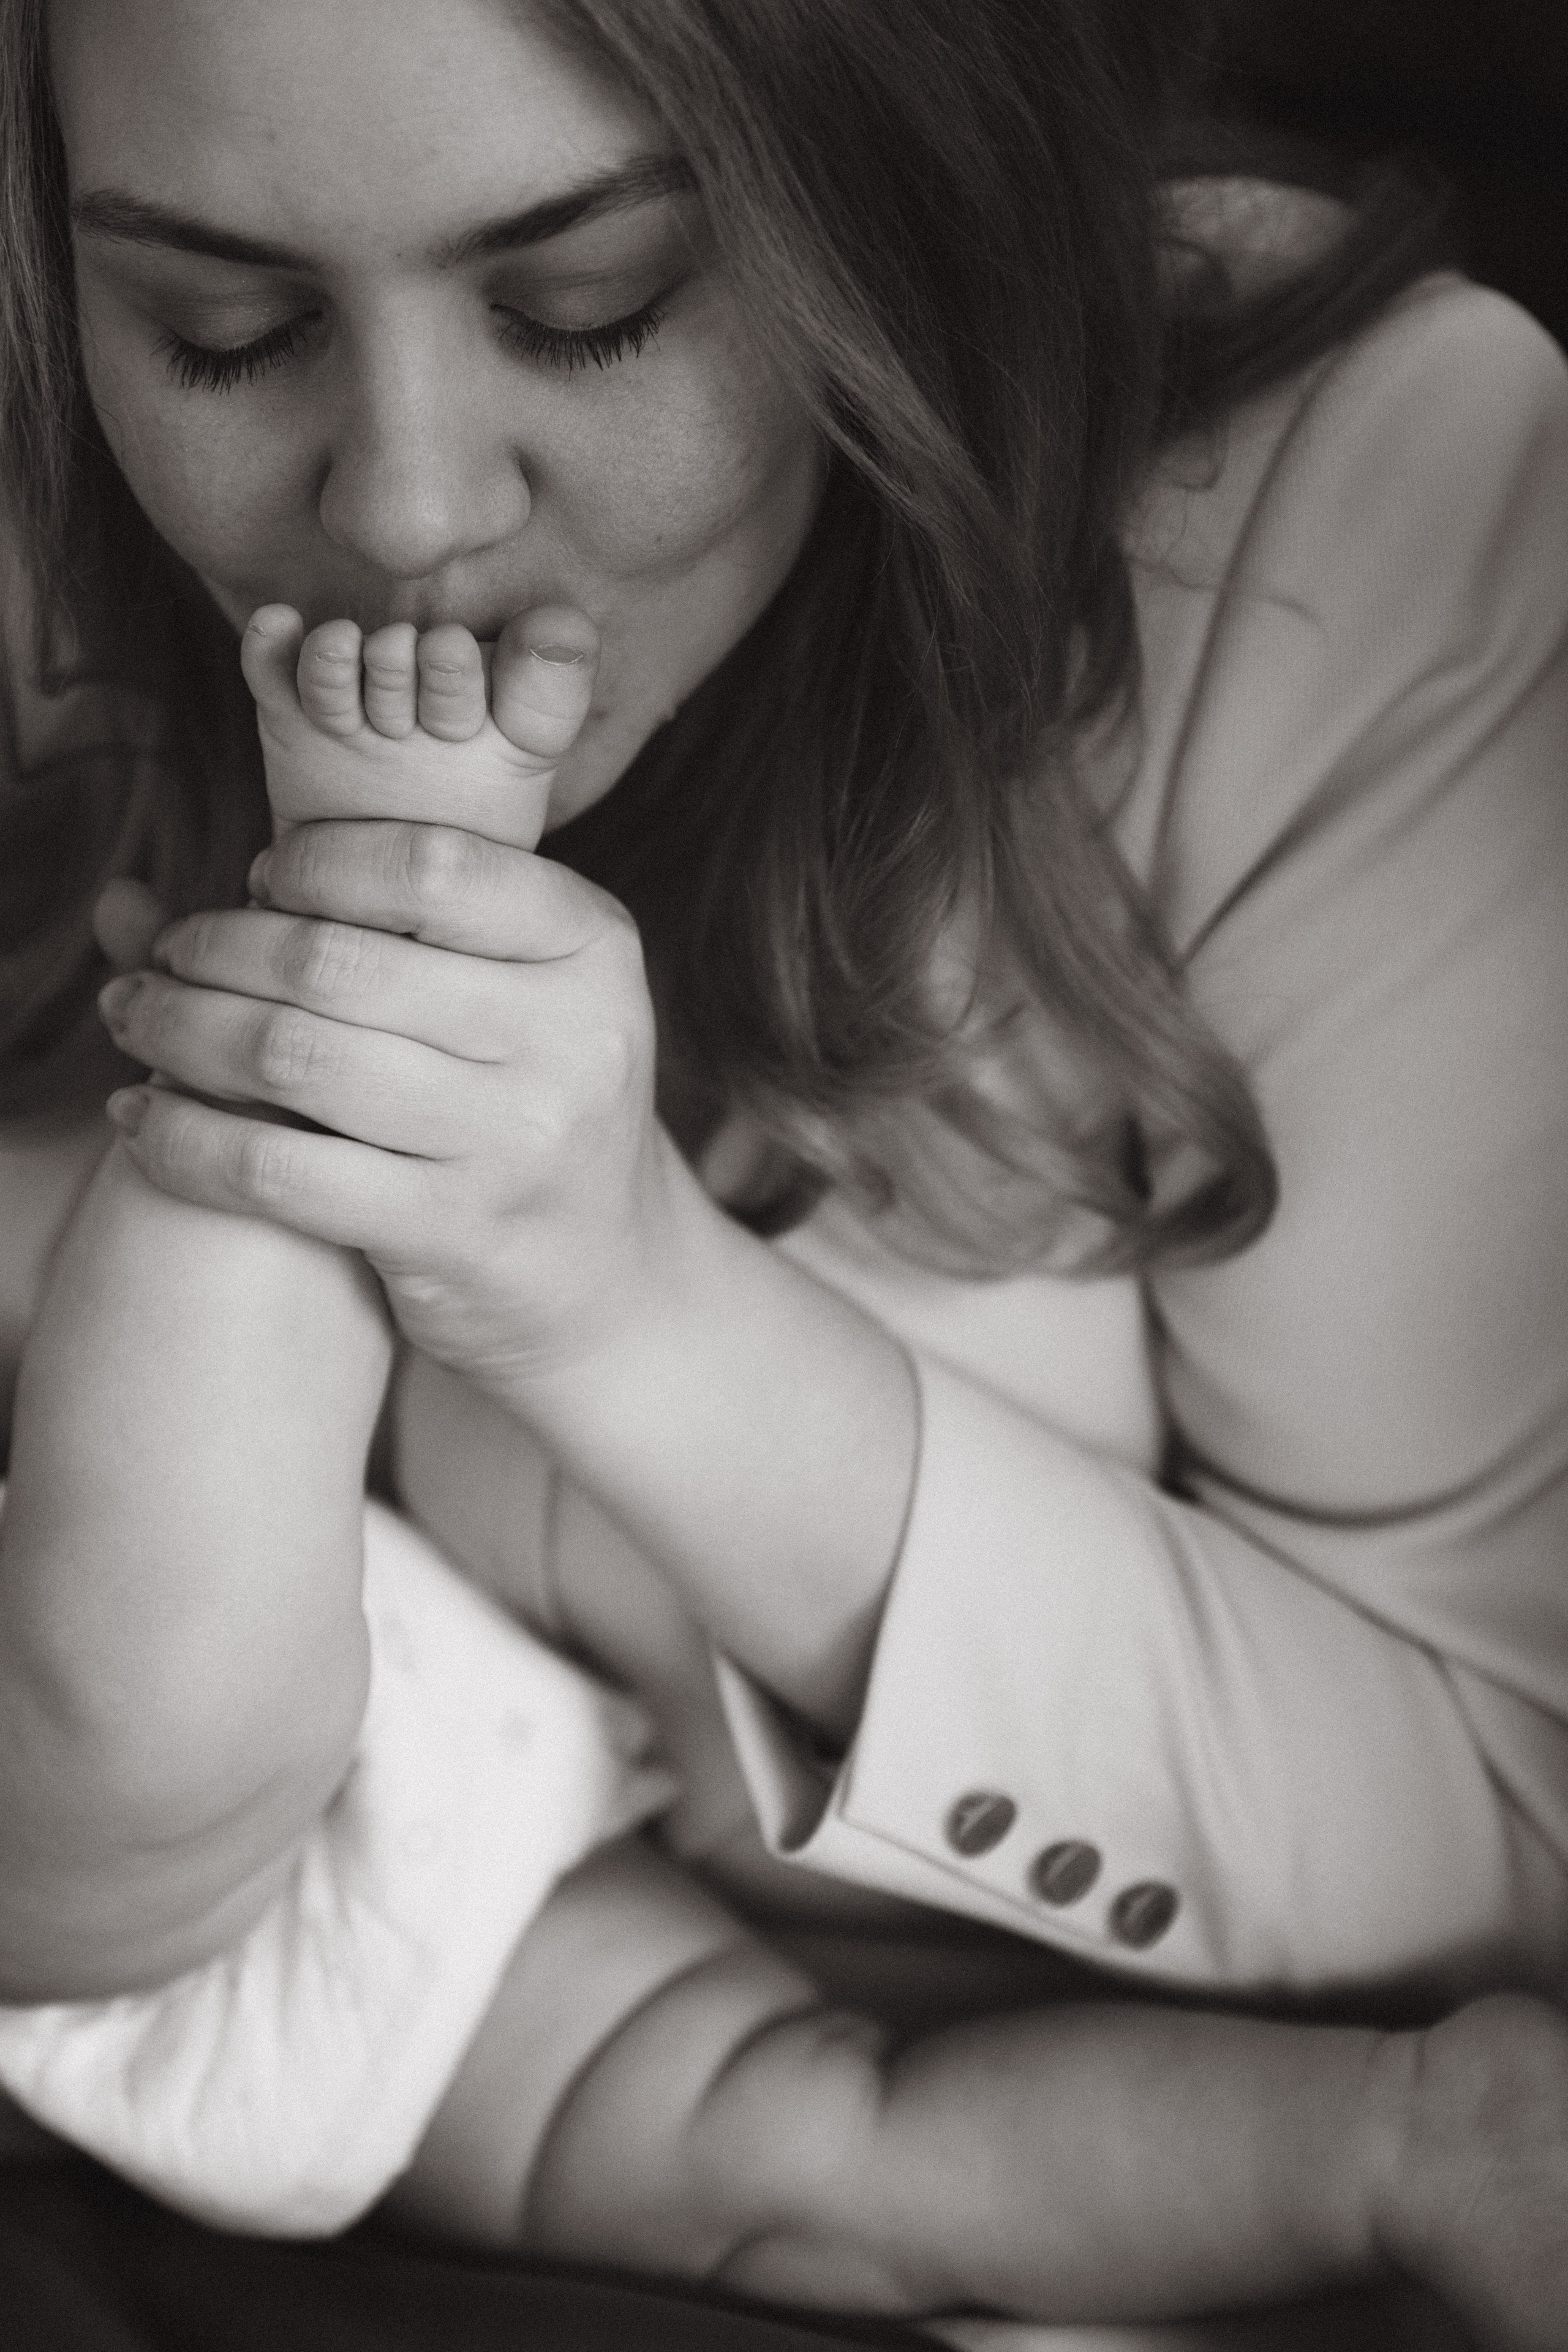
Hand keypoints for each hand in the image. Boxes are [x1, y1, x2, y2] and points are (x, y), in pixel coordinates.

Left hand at [94, 625, 688, 1381]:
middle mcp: (573, 1038)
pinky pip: (278, 1170)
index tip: (261, 885)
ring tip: (134, 1022)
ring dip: (180, 1033)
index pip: (430, 867)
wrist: (606, 1282)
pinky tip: (142, 1121)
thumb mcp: (505, 998)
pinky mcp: (456, 1233)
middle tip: (158, 963)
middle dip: (214, 950)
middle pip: (337, 961)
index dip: (319, 864)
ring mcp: (519, 1141)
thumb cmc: (520, 1107)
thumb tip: (119, 900)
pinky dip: (186, 1138)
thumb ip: (360, 930)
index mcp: (594, 949)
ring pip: (294, 1057)